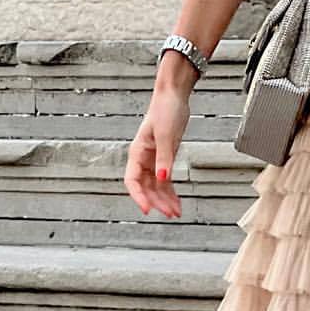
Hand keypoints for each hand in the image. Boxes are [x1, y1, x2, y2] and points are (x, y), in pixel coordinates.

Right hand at [125, 87, 191, 218]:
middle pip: (146, 187)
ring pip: (156, 186)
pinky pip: (165, 180)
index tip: (148, 209)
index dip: (138, 196)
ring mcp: (154, 160)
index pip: (133, 181)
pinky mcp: (164, 158)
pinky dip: (171, 192)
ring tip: (176, 213)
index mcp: (137, 153)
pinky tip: (177, 202)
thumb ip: (164, 158)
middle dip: (157, 201)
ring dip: (165, 200)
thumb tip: (163, 178)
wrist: (174, 97)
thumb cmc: (165, 110)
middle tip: (170, 213)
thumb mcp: (165, 135)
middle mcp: (143, 159)